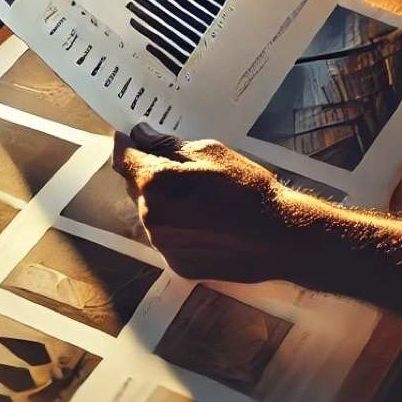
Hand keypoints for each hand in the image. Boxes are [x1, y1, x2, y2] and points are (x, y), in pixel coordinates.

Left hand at [111, 123, 297, 282]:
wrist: (279, 236)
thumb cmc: (247, 188)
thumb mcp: (210, 152)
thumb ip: (168, 145)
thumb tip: (141, 136)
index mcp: (154, 183)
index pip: (123, 158)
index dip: (127, 146)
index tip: (133, 140)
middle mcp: (150, 216)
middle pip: (135, 188)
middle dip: (149, 175)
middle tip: (180, 170)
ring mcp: (162, 245)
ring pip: (151, 215)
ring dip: (164, 204)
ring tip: (201, 201)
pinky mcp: (176, 265)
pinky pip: (167, 240)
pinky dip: (178, 230)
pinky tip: (206, 225)